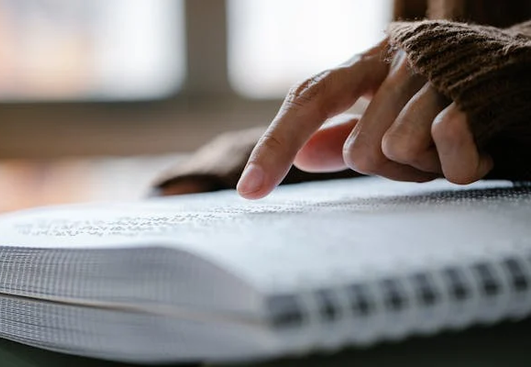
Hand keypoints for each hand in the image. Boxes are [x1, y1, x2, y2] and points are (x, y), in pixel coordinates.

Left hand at [236, 39, 493, 198]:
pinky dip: (464, 166)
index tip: (250, 192)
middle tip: (429, 153)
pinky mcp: (470, 90)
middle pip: (358, 149)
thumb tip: (304, 158)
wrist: (523, 74)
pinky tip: (482, 146)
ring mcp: (433, 70)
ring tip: (455, 145)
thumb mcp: (394, 117)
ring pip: (396, 151)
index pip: (308, 100)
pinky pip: (445, 152)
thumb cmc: (453, 101)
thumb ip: (347, 134)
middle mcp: (394, 58)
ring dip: (429, 167)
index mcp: (368, 61)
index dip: (275, 145)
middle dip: (395, 168)